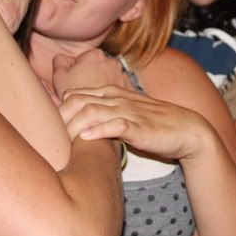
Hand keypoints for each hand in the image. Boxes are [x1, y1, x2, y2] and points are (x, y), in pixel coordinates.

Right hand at [52, 49, 133, 103]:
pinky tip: (102, 103)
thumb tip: (62, 58)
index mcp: (95, 55)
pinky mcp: (128, 90)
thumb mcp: (60, 78)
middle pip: (97, 68)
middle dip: (90, 76)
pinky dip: (112, 94)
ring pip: (108, 78)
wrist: (95, 120)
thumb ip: (60, 62)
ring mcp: (122, 75)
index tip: (73, 83)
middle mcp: (112, 62)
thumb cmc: (75, 99)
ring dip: (101, 84)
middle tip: (82, 91)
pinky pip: (118, 89)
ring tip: (92, 99)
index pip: (82, 59)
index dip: (75, 71)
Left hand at [59, 85, 215, 161]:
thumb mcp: (127, 114)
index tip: (48, 128)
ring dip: (73, 125)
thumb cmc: (155, 124)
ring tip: (62, 140)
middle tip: (50, 137)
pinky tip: (86, 138)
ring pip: (92, 111)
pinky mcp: (139, 127)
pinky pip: (115, 125)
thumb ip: (105, 114)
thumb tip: (80, 122)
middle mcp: (118, 100)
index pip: (75, 94)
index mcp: (113, 94)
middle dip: (59, 117)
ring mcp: (129, 112)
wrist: (187, 129)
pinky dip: (98, 131)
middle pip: (77, 101)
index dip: (58, 109)